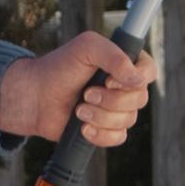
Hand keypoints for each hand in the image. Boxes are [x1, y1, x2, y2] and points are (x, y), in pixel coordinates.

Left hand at [0, 32, 155, 146]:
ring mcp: (116, 109)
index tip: (108, 80)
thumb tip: (138, 79)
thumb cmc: (58, 68)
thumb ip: (114, 55)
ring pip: (129, 120)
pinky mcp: (106, 129)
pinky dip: (100, 134)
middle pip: (140, 99)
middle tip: (85, 94)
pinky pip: (118, 138)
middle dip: (110, 100)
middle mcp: (124, 86)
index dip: (135, 79)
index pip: (149, 71)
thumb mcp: (86, 47)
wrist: (35, 97)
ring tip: (78, 109)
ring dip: (100, 116)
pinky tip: (83, 128)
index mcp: (124, 63)